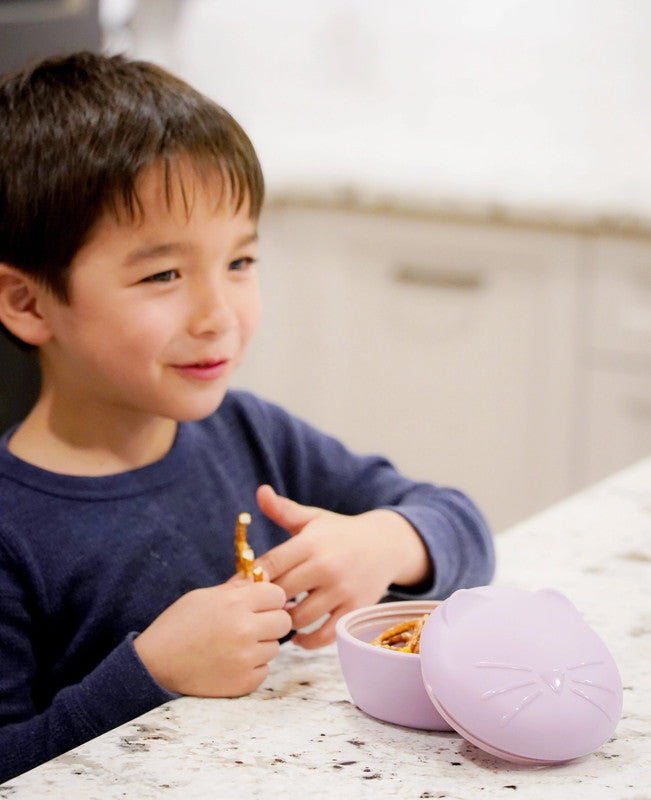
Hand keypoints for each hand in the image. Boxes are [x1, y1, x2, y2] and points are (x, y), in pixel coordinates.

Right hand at [133, 576, 290, 696]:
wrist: (154, 664)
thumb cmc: (178, 625)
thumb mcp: (204, 596)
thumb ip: (237, 589)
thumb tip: (263, 578)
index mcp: (235, 603)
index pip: (278, 595)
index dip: (269, 599)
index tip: (259, 604)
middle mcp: (244, 630)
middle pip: (283, 621)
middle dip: (270, 621)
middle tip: (251, 625)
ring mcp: (245, 659)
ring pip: (275, 647)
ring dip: (261, 645)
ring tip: (235, 645)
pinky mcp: (243, 683)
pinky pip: (264, 670)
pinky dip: (252, 667)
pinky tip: (231, 662)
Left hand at [255, 484, 430, 648]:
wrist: (385, 544)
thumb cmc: (339, 532)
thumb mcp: (312, 518)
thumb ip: (283, 510)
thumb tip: (260, 491)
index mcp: (311, 543)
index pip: (271, 564)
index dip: (250, 577)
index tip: (239, 587)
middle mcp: (326, 567)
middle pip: (281, 592)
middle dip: (266, 600)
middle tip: (256, 605)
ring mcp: (342, 590)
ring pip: (300, 617)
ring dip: (285, 620)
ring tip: (279, 615)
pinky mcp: (354, 609)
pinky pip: (324, 635)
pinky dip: (307, 641)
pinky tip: (298, 636)